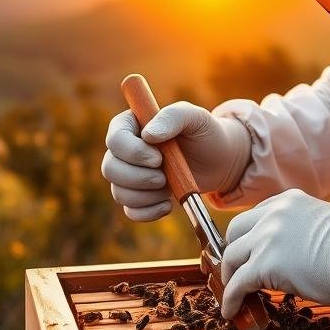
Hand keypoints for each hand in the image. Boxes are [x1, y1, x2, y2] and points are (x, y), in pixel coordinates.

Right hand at [101, 103, 250, 220]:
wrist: (219, 160)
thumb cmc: (204, 133)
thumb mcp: (195, 117)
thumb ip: (173, 116)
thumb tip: (148, 135)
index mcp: (132, 125)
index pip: (114, 139)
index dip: (132, 152)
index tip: (158, 158)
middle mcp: (125, 150)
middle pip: (110, 168)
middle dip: (138, 178)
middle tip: (163, 177)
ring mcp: (130, 175)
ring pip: (118, 192)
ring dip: (145, 196)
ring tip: (169, 188)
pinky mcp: (140, 196)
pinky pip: (131, 211)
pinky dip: (148, 212)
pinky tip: (167, 205)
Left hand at [219, 189, 329, 317]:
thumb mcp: (323, 224)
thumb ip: (300, 229)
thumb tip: (289, 252)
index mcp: (289, 200)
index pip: (255, 215)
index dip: (248, 237)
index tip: (246, 252)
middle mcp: (274, 213)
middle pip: (236, 232)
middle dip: (233, 253)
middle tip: (236, 271)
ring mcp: (268, 237)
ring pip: (232, 257)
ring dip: (229, 277)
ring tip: (233, 294)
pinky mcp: (265, 264)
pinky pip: (237, 283)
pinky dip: (231, 299)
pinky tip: (231, 311)